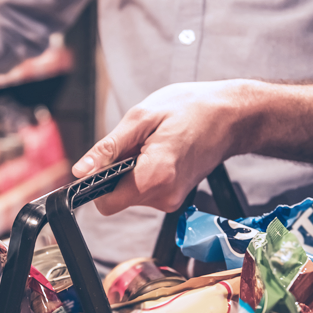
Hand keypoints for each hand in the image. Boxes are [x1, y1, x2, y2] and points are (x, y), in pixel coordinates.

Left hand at [72, 79, 260, 214]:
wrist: (231, 116)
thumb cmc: (191, 109)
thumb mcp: (142, 117)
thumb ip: (109, 147)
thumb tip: (81, 170)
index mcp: (154, 177)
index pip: (106, 203)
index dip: (96, 183)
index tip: (102, 161)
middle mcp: (164, 196)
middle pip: (117, 197)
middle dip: (116, 171)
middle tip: (138, 142)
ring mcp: (172, 199)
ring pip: (130, 192)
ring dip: (131, 169)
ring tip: (153, 143)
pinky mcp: (176, 196)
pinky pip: (145, 189)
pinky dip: (144, 172)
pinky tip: (160, 151)